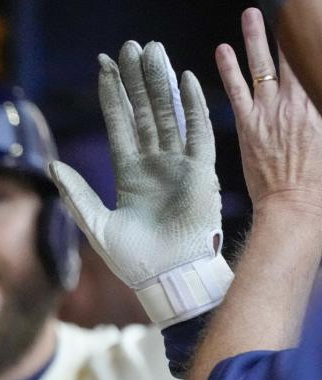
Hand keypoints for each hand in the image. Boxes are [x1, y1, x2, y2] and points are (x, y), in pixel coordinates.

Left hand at [50, 41, 230, 325]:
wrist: (166, 279)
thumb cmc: (133, 260)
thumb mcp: (95, 225)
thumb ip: (75, 193)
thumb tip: (50, 164)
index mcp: (130, 173)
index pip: (120, 124)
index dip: (112, 95)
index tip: (104, 66)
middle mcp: (154, 164)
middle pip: (144, 111)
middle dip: (136, 79)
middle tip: (130, 47)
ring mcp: (178, 166)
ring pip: (168, 115)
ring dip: (161, 84)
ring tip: (153, 52)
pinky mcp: (201, 173)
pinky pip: (198, 133)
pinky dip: (193, 107)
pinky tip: (185, 81)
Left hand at [216, 8, 321, 216]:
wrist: (296, 206)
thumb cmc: (318, 182)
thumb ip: (318, 114)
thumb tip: (312, 94)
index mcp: (318, 105)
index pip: (312, 64)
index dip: (307, 46)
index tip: (304, 28)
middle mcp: (297, 102)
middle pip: (291, 58)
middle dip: (285, 33)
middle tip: (282, 9)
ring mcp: (271, 112)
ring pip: (262, 67)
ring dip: (256, 39)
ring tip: (250, 16)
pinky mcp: (249, 125)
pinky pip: (236, 90)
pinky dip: (228, 69)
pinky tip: (221, 50)